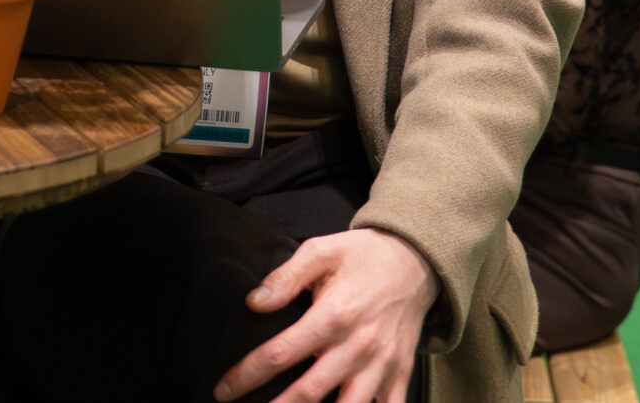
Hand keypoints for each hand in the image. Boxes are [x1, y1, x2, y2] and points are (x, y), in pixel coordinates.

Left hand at [217, 228, 436, 402]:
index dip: (247, 374)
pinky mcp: (400, 373)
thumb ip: (285, 276)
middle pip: (308, 393)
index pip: (280, 354)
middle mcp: (357, 346)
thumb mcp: (321, 250)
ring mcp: (381, 364)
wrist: (416, 260)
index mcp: (333, 315)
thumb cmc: (363, 255)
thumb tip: (254, 302)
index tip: (224, 389)